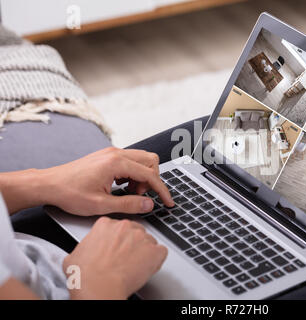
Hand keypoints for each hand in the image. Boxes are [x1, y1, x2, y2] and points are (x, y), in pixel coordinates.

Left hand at [42, 147, 173, 215]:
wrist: (48, 184)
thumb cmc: (69, 193)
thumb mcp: (101, 205)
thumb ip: (129, 205)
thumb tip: (149, 204)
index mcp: (116, 163)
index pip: (150, 174)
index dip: (162, 190)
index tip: (168, 202)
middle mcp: (116, 153)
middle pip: (150, 161)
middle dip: (152, 180)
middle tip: (140, 196)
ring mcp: (111, 153)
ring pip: (142, 160)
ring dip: (142, 177)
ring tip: (129, 193)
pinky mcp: (107, 156)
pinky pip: (130, 161)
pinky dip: (133, 174)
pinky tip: (121, 187)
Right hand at [63, 217, 167, 298]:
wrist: (98, 287)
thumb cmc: (86, 275)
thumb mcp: (74, 254)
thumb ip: (85, 246)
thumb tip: (84, 252)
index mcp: (105, 224)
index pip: (118, 227)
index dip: (117, 239)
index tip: (116, 248)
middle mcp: (125, 226)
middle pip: (135, 231)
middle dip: (132, 244)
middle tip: (125, 259)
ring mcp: (141, 237)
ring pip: (149, 241)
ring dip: (144, 252)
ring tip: (134, 266)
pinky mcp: (154, 251)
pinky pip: (161, 252)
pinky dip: (156, 260)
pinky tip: (147, 267)